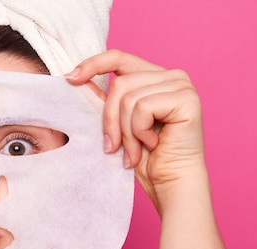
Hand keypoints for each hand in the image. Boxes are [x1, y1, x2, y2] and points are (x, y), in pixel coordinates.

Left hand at [66, 50, 206, 214]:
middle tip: (113, 148)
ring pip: (129, 98)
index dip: (93, 64)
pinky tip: (153, 144)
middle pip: (120, 84)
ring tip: (133, 152)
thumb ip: (103, 101)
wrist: (170, 183)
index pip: (118, 57)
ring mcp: (181, 85)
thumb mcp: (117, 124)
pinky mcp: (187, 98)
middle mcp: (171, 76)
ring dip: (126, 132)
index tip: (69, 79)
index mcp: (153, 77)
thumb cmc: (145, 158)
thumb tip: (76, 79)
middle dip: (110, 121)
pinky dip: (140, 132)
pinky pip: (143, 107)